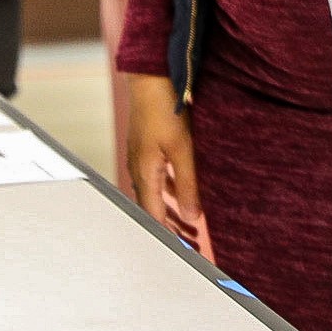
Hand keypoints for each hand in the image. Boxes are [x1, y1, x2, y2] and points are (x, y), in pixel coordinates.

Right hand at [125, 74, 203, 247]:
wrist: (150, 78)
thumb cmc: (164, 109)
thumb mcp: (182, 149)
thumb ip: (188, 184)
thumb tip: (193, 217)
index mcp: (144, 174)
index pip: (154, 217)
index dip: (169, 236)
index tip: (184, 252)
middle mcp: (139, 170)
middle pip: (154, 209)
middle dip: (171, 228)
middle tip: (190, 245)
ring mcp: (141, 158)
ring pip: (156, 195)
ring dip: (172, 210)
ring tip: (189, 226)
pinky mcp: (147, 148)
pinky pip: (157, 179)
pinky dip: (170, 192)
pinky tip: (180, 192)